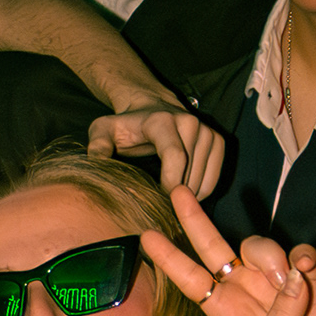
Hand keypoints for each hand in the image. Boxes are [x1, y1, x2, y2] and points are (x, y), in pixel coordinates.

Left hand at [88, 106, 225, 197]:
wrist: (149, 108)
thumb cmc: (125, 125)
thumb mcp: (103, 131)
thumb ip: (97, 146)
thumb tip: (97, 163)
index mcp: (162, 122)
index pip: (175, 157)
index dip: (170, 184)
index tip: (160, 201)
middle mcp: (189, 123)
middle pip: (189, 174)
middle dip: (174, 196)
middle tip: (159, 207)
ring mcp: (206, 131)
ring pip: (202, 179)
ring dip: (187, 197)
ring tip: (168, 200)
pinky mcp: (217, 140)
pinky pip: (213, 178)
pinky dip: (200, 192)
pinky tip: (183, 194)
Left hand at [144, 185, 315, 315]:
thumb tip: (295, 276)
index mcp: (224, 313)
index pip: (189, 279)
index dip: (169, 258)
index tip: (146, 236)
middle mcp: (244, 293)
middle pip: (214, 248)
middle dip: (195, 220)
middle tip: (178, 192)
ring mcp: (275, 285)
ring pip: (260, 247)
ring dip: (270, 255)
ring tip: (289, 280)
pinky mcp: (309, 283)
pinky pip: (300, 254)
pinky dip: (302, 256)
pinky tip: (306, 270)